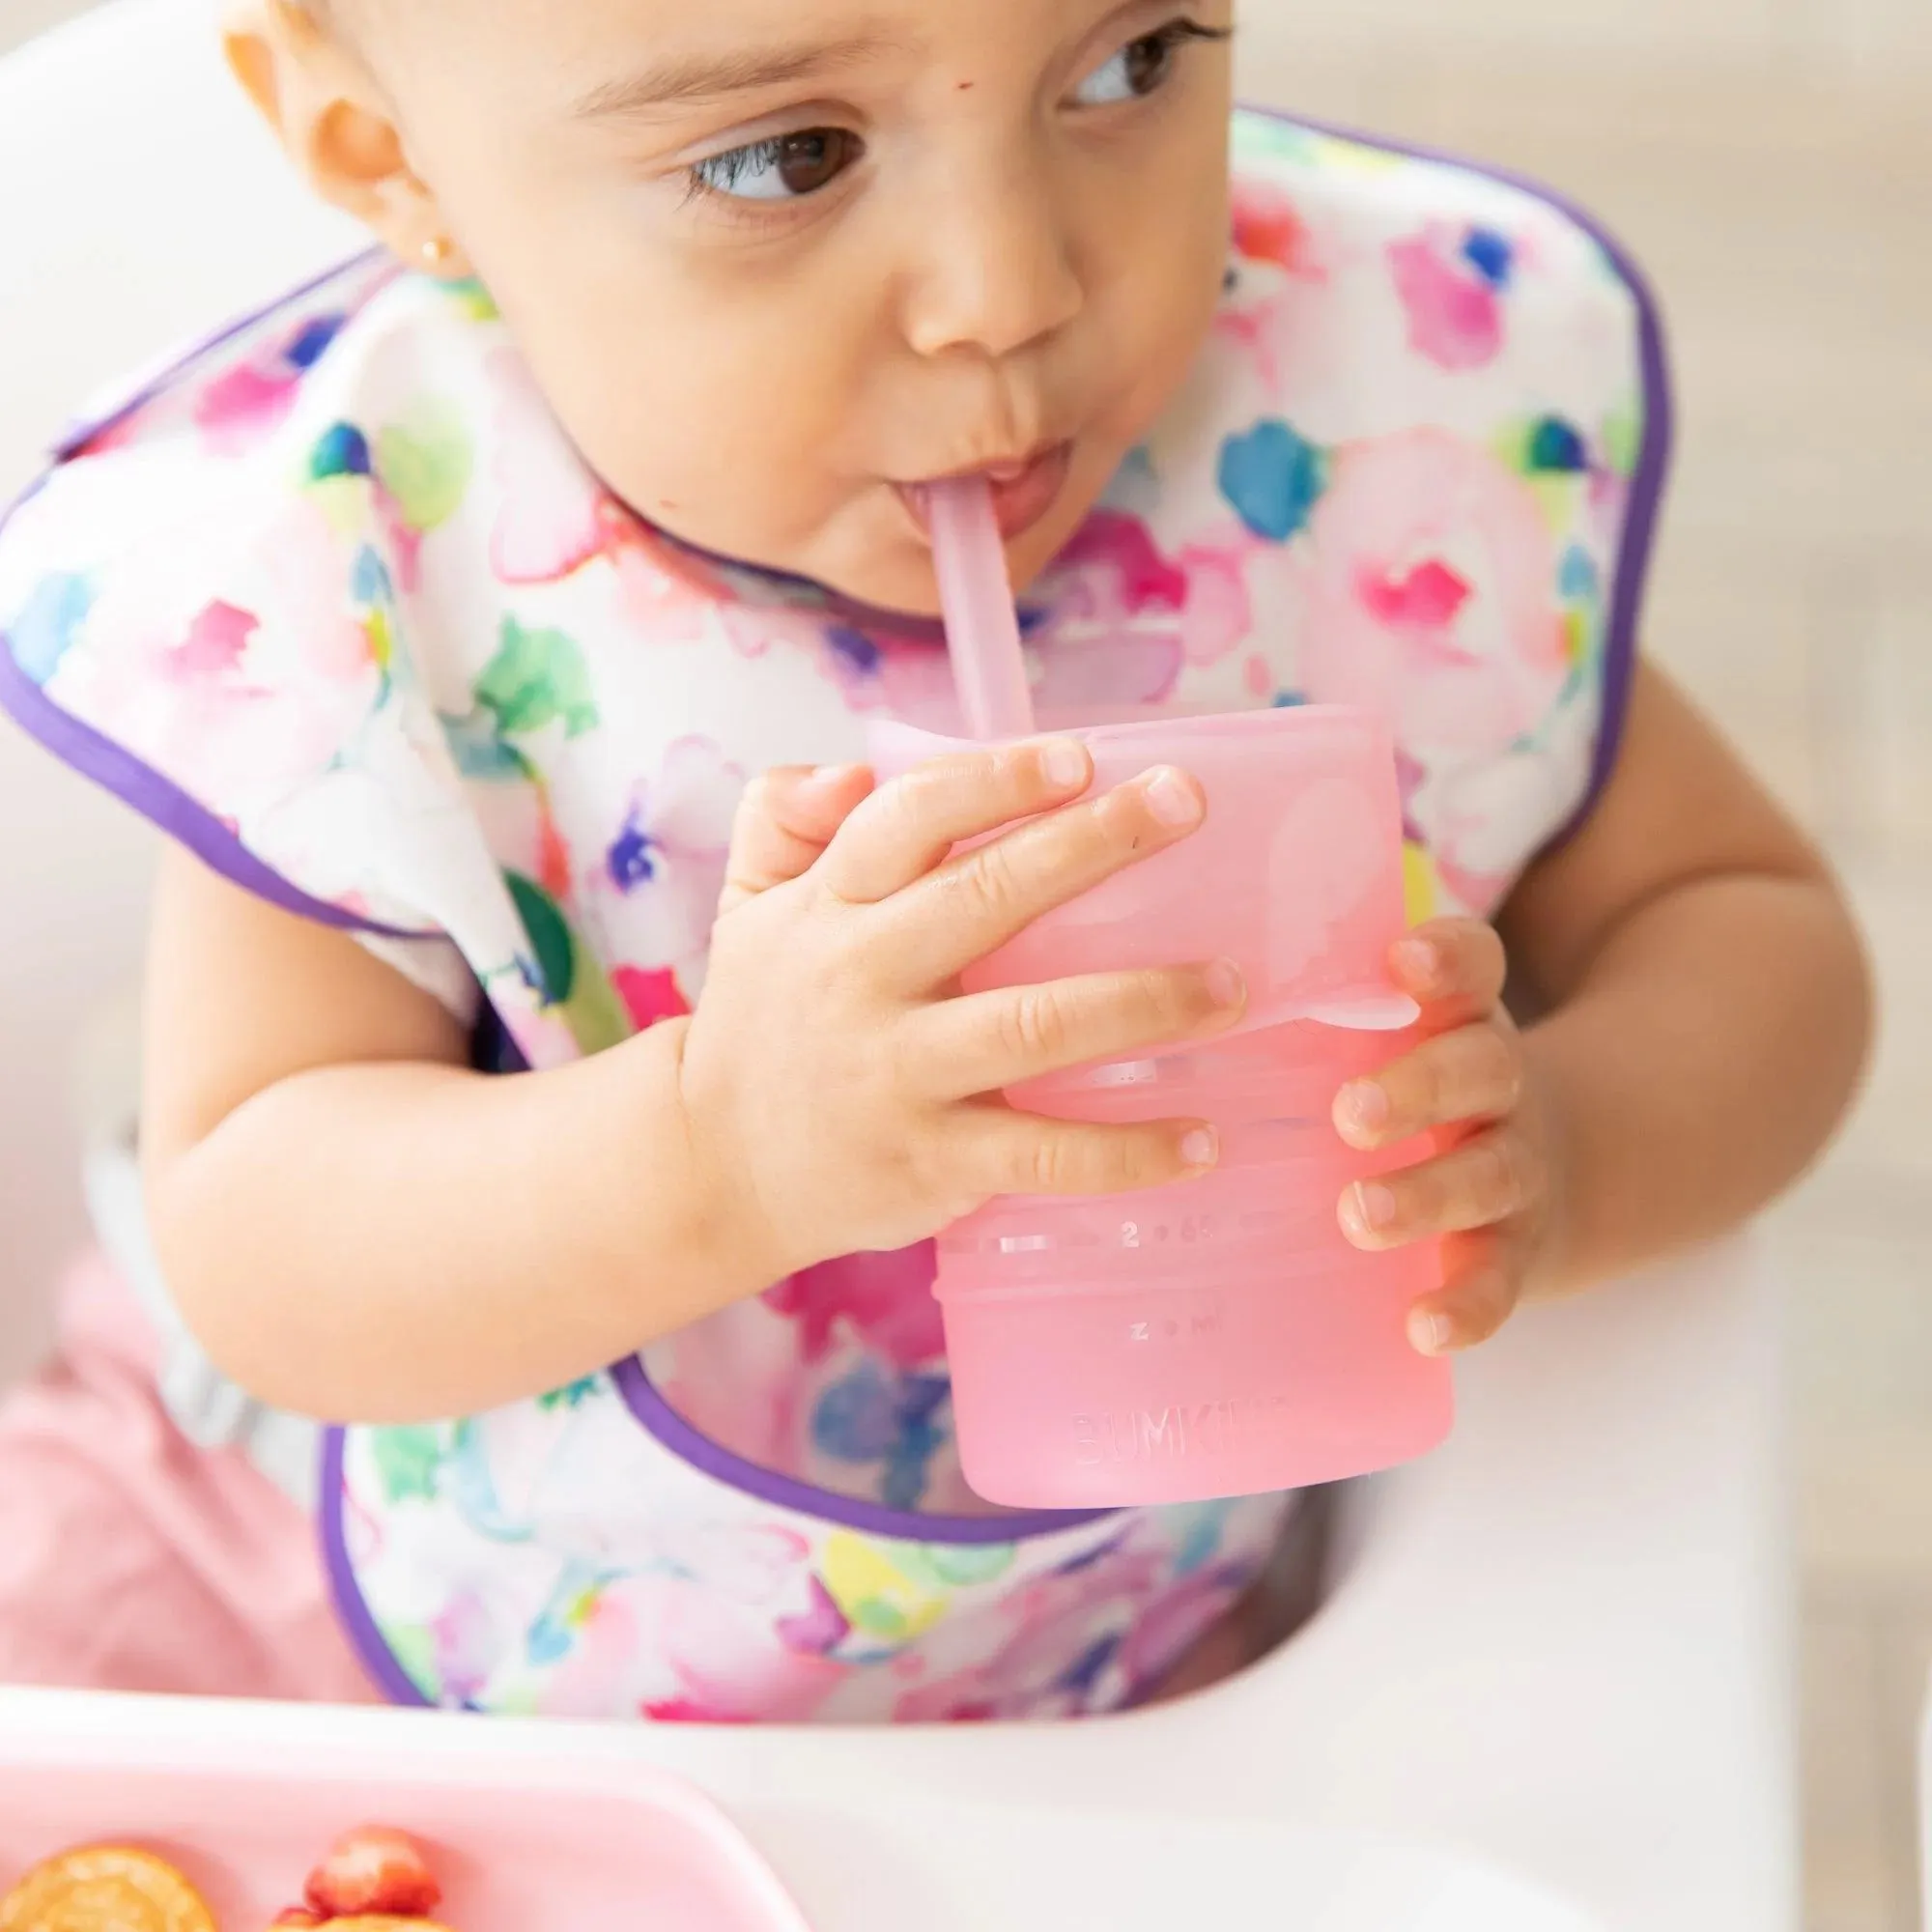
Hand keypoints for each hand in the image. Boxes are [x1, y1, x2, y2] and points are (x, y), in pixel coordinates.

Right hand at [681, 742, 1250, 1286]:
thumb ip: (783, 817)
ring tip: (1232, 986)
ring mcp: (899, 1074)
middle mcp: (860, 978)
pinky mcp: (931, 1163)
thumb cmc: (762, 1019)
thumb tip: (850, 768)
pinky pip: (1044, 1154)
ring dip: (1144, 1000)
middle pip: (988, 897)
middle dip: (1095, 844)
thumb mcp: (747, 904)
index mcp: (827, 905)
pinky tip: (1201, 1139)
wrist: (715, 1166)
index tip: (1081, 757)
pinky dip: (1128, 1151)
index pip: (907, 819)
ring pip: (1033, 1025)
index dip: (993, 781)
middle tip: (1189, 806)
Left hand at [1330, 918, 1565, 1356]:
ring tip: (1359, 1213)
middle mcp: (1496, 1085)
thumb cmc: (1412, 1085)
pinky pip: (1499, 1279)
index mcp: (1457, 1016)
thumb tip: (1157, 1003)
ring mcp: (1513, 1167)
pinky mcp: (1515, 1250)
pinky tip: (1424, 1326)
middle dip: (1418, 1088)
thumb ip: (1307, 1014)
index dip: (1447, 959)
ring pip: (1488, 1173)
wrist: (1545, 1174)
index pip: (1472, 966)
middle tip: (1348, 1113)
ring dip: (1426, 1195)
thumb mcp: (1383, 1034)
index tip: (1403, 959)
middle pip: (1481, 1068)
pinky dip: (1467, 1303)